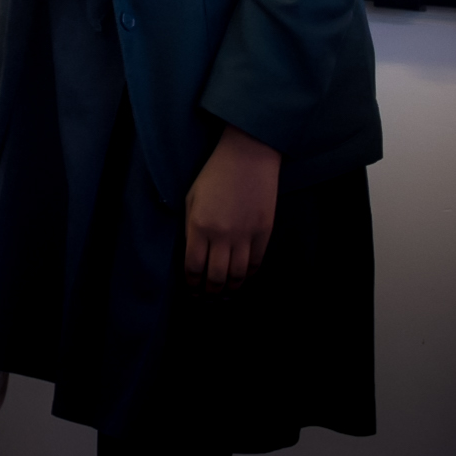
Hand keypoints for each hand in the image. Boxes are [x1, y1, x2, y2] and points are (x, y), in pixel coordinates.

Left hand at [184, 125, 281, 289]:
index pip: (193, 266)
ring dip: (230, 289)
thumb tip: (192, 254)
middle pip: (215, 277)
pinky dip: (248, 275)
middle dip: (209, 292)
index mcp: (198, 226)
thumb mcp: (192, 199)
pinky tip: (242, 278)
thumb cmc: (214, 175)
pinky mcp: (264, 232)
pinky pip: (256, 263)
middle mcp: (222, 235)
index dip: (191, 283)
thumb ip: (191, 227)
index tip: (191, 290)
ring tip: (224, 295)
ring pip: (237, 274)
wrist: (248, 157)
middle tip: (207, 298)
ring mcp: (245, 235)